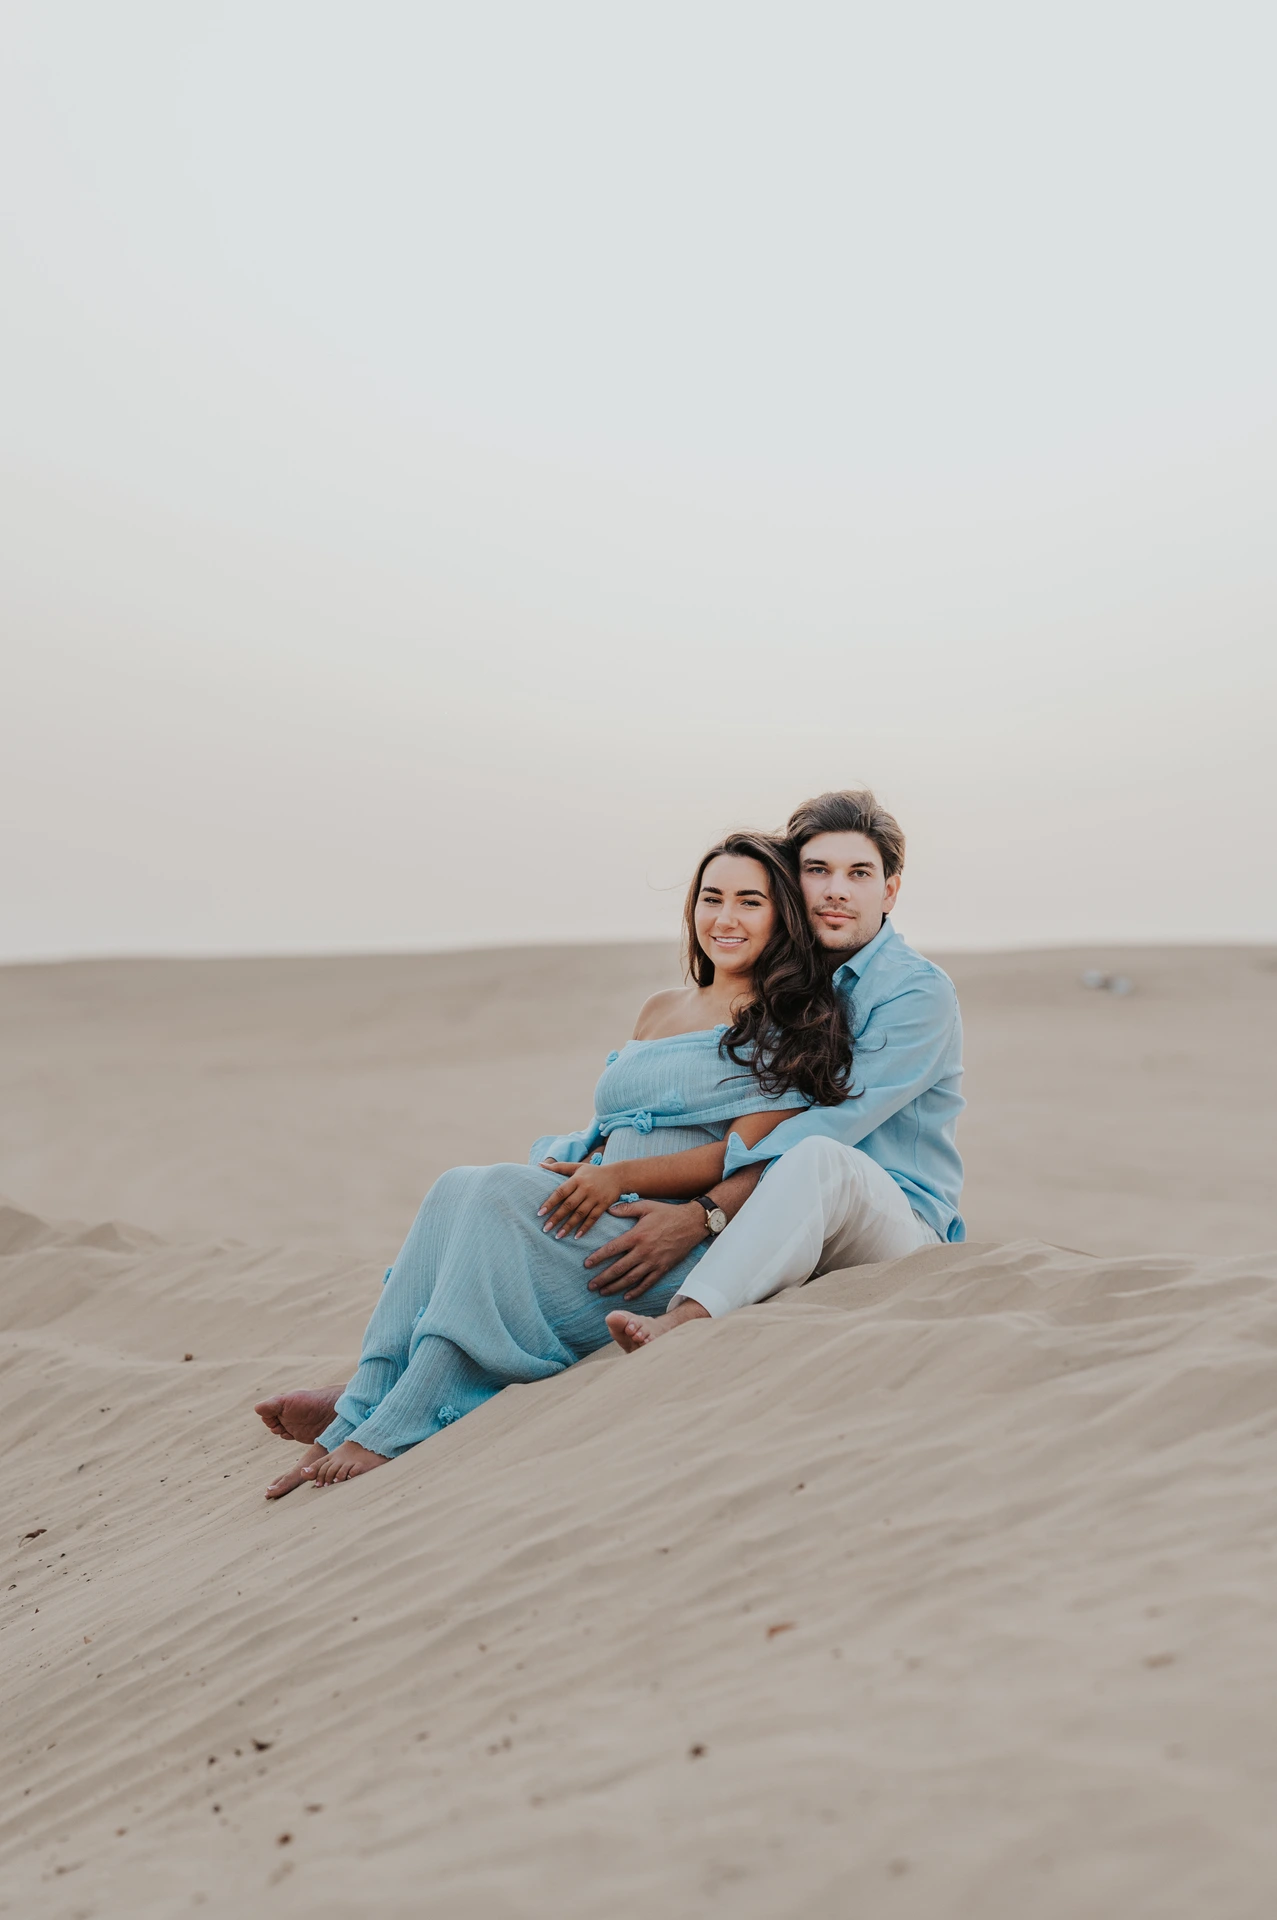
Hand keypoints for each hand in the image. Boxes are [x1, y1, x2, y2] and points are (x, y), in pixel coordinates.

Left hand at [538, 1159, 626, 1238]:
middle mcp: (585, 1189)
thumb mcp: (577, 1166)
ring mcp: (595, 1198)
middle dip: (556, 1218)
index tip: (540, 1213)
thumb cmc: (593, 1172)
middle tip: (545, 1228)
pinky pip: (593, 1218)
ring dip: (568, 1226)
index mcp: (577, 1179)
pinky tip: (576, 1236)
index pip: (561, 1192)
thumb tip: (539, 1165)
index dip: (550, 1202)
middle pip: (569, 1205)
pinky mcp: (603, 1205)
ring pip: (580, 1214)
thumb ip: (559, 1167)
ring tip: (558, 1236)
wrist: (618, 1176)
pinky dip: (585, 1228)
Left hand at [584, 1199, 706, 1298]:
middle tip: (590, 1286)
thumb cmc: (668, 1213)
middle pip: (619, 1268)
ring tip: (603, 1292)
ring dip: (615, 1287)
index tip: (586, 1265)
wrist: (692, 1223)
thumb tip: (609, 1210)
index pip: (612, 1249)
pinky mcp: (663, 1268)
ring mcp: (654, 1262)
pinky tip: (626, 1296)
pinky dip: (637, 1291)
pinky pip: (648, 1283)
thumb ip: (627, 1208)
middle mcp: (644, 1251)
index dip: (598, 1258)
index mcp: (637, 1235)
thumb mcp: (646, 1206)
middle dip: (603, 1278)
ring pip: (631, 1279)